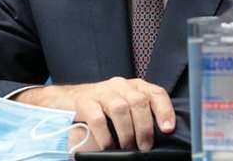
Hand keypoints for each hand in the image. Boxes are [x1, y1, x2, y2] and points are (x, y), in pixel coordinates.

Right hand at [12, 77, 174, 151]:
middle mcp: (119, 85)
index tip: (167, 129)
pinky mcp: (83, 101)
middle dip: (144, 128)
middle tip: (144, 147)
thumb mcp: (123, 109)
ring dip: (126, 132)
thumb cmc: (100, 109)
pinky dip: (105, 136)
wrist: (64, 101)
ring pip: (120, 108)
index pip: (155, 93)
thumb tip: (158, 136)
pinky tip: (108, 146)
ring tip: (127, 148)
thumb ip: (138, 115)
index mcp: (133, 86)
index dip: (164, 110)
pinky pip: (98, 118)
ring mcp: (100, 91)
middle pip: (138, 101)